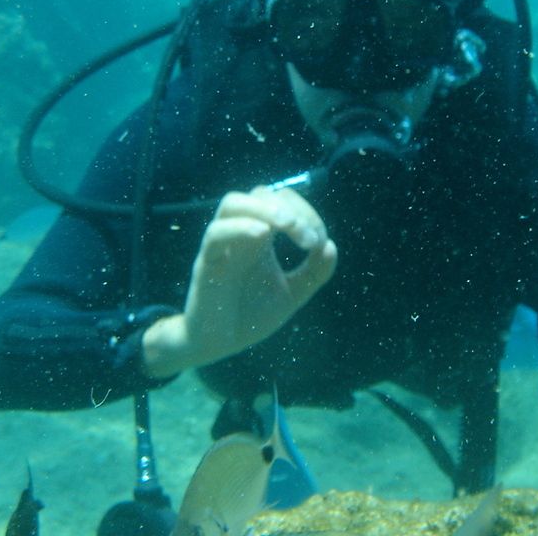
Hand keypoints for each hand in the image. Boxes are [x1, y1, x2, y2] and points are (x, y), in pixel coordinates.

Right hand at [143, 187, 336, 376]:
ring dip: (265, 208)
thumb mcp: (292, 293)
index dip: (305, 212)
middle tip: (309, 238)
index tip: (318, 242)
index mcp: (261, 237)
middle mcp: (241, 235)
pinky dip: (240, 227)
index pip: (282, 202)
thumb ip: (314, 272)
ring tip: (289, 225)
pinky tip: (262, 236)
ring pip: (233, 203)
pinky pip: (216, 234)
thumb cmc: (251, 315)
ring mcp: (222, 246)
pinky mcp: (206, 264)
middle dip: (290, 209)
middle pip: (260, 194)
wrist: (220, 344)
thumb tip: (331, 246)